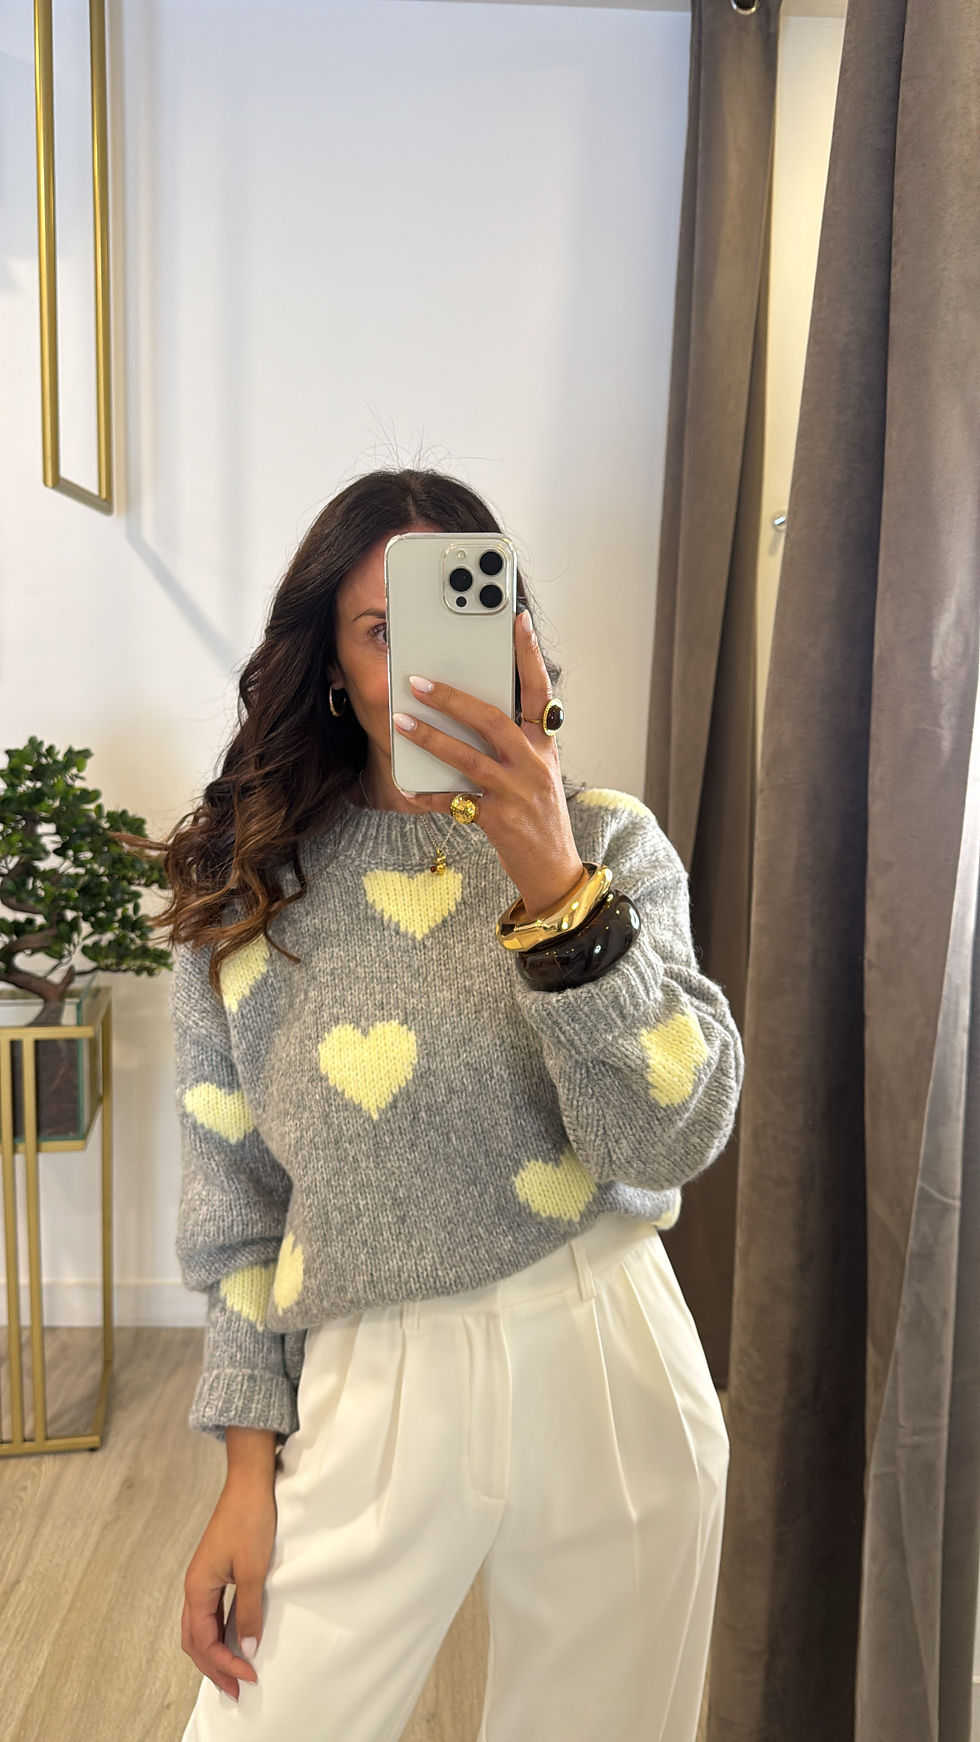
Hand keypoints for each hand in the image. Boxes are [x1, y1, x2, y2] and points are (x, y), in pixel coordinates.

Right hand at [181, 1473, 276, 1701]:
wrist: (249, 1482)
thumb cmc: (249, 1518)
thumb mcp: (253, 1570)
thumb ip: (249, 1611)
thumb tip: (249, 1649)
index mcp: (197, 1589)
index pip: (204, 1642)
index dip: (225, 1664)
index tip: (249, 1677)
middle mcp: (194, 1587)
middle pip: (195, 1641)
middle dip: (214, 1668)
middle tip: (237, 1690)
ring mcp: (203, 1580)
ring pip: (200, 1629)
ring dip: (215, 1653)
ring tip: (234, 1673)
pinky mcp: (214, 1572)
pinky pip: (210, 1613)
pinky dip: (219, 1634)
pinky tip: (236, 1641)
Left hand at [391, 609, 584, 915]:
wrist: (553, 869)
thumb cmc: (538, 814)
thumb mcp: (538, 770)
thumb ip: (514, 741)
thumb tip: (469, 709)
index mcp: (545, 745)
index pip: (540, 690)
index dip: (529, 655)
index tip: (517, 620)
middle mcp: (534, 764)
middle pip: (492, 719)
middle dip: (452, 697)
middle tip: (417, 680)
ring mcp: (517, 793)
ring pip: (468, 757)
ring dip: (430, 737)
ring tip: (400, 720)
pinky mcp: (499, 821)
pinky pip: (456, 801)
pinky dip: (430, 794)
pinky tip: (409, 786)